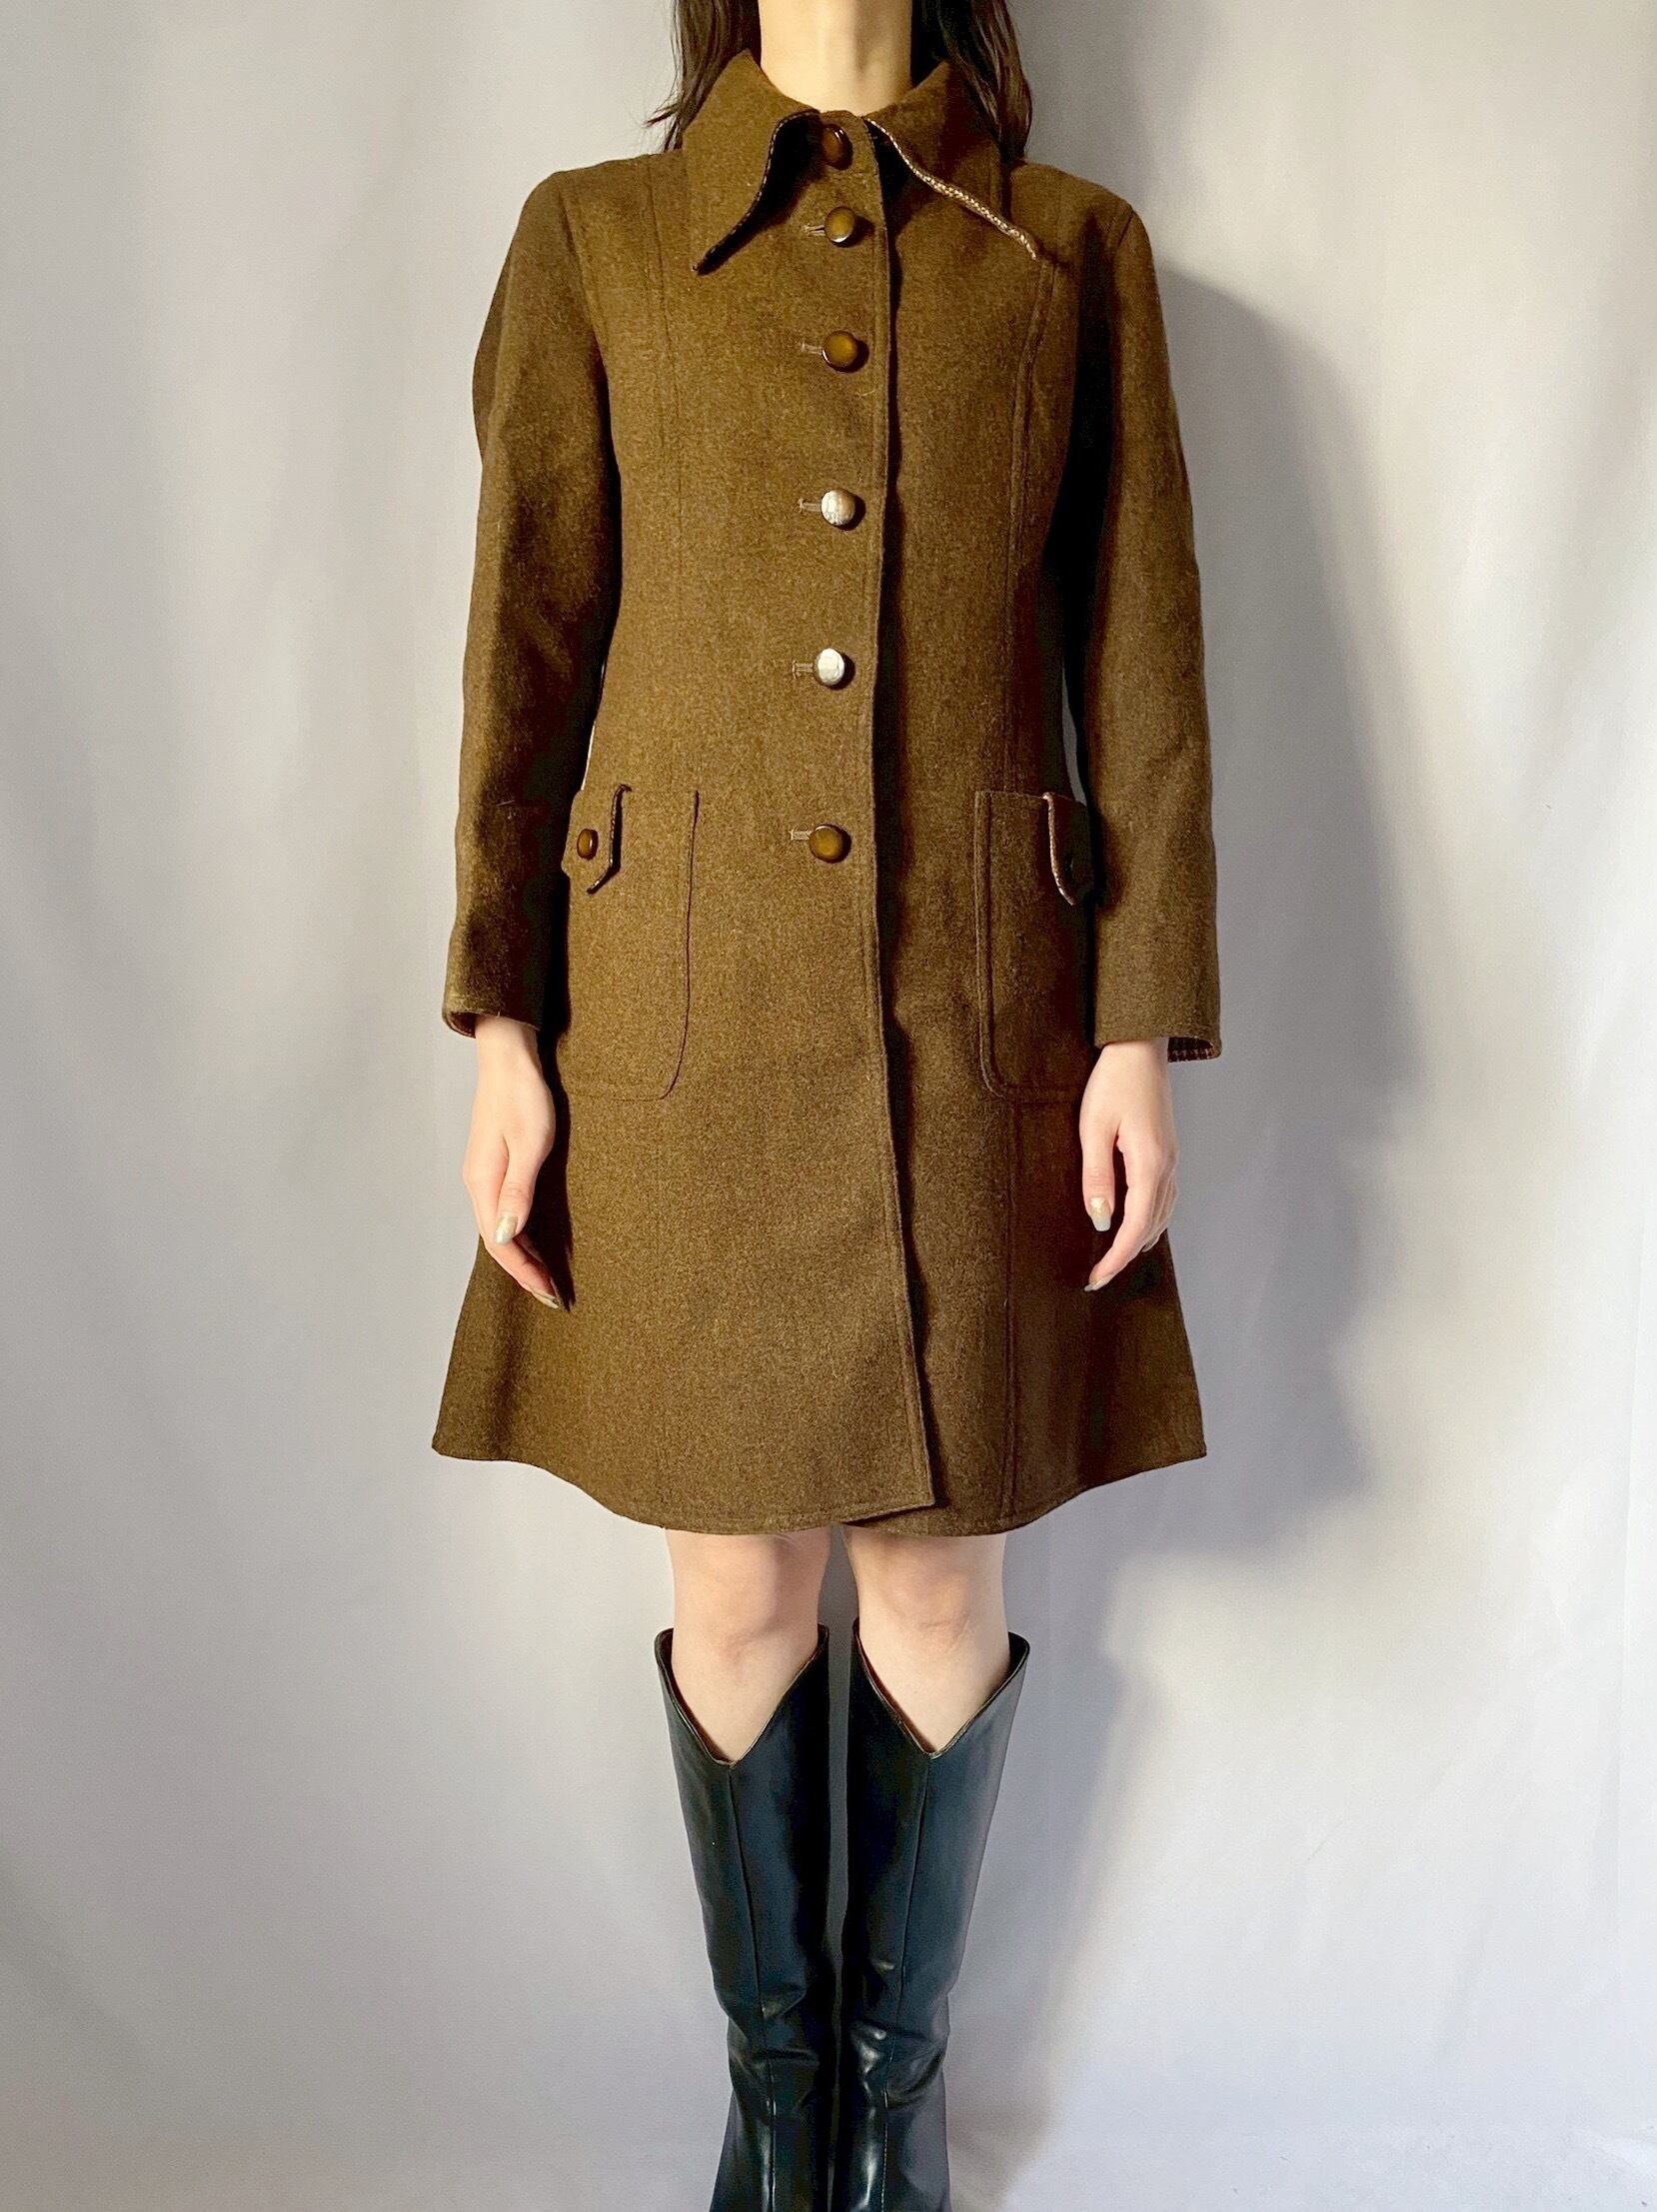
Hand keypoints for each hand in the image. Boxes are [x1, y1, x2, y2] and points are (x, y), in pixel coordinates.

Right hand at [462, 1016, 559, 1305]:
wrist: (509, 1057)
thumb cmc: (523, 1095)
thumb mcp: (530, 1143)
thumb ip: (518, 1191)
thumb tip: (508, 1236)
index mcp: (482, 1183)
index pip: (501, 1243)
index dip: (524, 1272)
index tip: (550, 1293)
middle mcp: (478, 1184)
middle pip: (497, 1241)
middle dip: (524, 1272)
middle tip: (554, 1295)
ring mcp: (484, 1175)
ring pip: (500, 1228)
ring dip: (522, 1255)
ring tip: (547, 1277)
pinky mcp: (494, 1166)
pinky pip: (504, 1211)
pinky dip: (520, 1234)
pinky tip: (535, 1241)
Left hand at [1079, 1039, 1177, 1290]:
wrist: (1140, 1048)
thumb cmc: (1113, 1082)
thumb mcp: (1094, 1128)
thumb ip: (1096, 1176)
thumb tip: (1100, 1219)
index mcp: (1150, 1164)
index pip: (1136, 1225)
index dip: (1116, 1256)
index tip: (1097, 1278)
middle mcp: (1168, 1167)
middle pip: (1152, 1226)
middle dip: (1125, 1255)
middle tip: (1098, 1276)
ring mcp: (1172, 1159)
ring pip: (1162, 1214)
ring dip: (1140, 1240)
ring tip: (1114, 1259)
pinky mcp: (1167, 1152)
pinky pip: (1165, 1198)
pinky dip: (1151, 1220)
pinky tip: (1136, 1224)